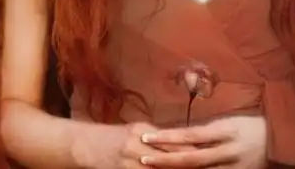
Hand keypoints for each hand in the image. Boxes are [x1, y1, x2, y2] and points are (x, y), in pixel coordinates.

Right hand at [72, 121, 197, 168]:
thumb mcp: (135, 131)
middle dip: (188, 165)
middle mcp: (137, 143)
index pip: (175, 141)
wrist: (83, 145)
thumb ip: (157, 137)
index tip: (211, 157)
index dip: (193, 151)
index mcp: (144, 130)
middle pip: (169, 158)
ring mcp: (128, 160)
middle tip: (208, 168)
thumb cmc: (112, 138)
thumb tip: (183, 142)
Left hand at [139, 115, 267, 168]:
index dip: (168, 136)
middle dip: (165, 160)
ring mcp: (232, 168)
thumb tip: (179, 133)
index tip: (147, 137)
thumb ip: (206, 129)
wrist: (279, 141)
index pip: (190, 134)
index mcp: (225, 130)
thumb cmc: (250, 125)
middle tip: (142, 157)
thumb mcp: (228, 121)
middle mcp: (227, 150)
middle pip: (191, 158)